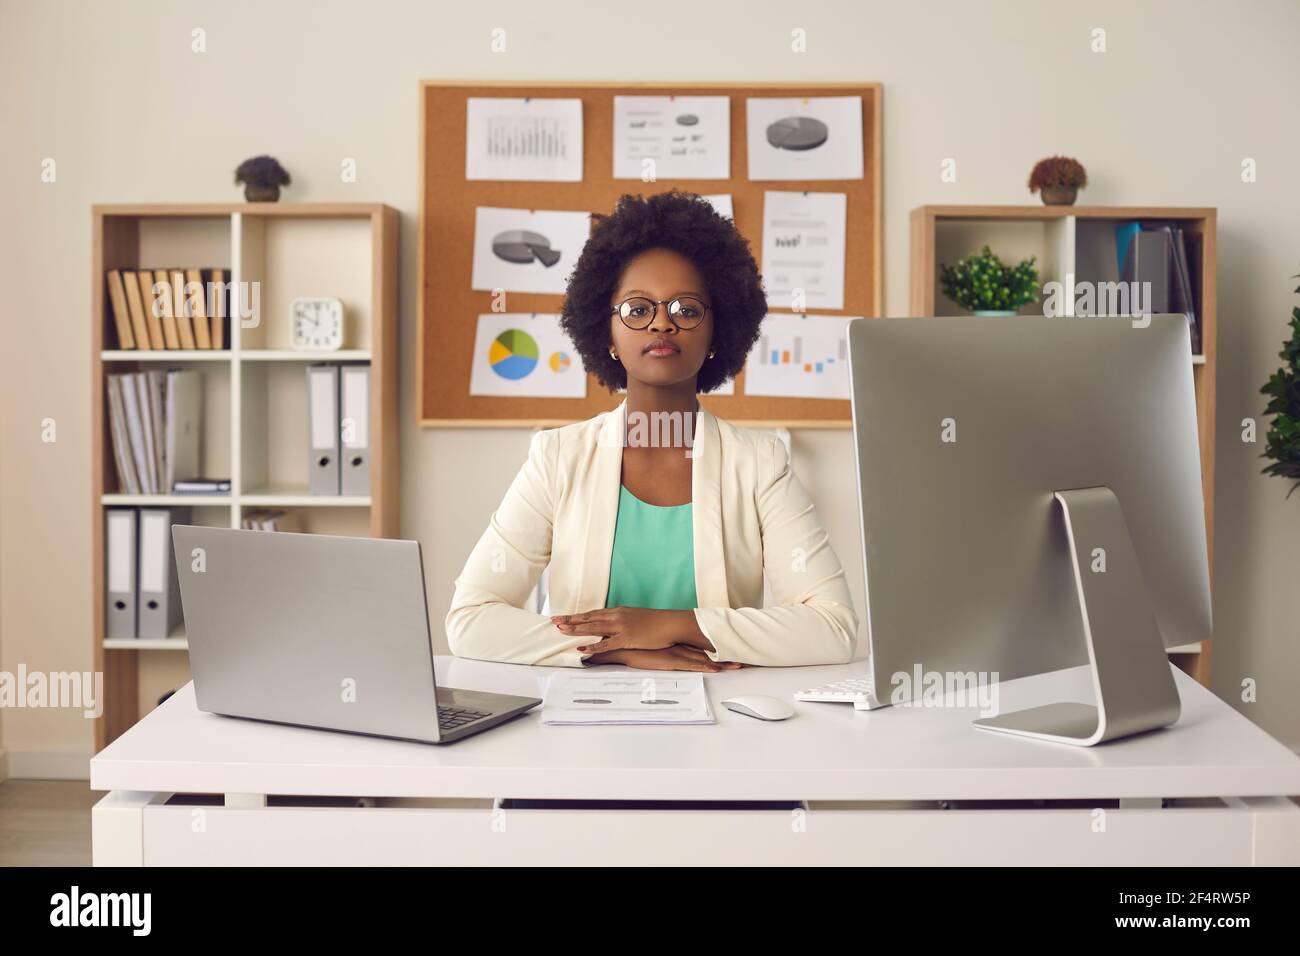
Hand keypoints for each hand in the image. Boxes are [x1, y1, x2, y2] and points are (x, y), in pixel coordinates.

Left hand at [552, 606, 711, 654]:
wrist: (672, 623)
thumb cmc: (657, 622)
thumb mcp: (636, 618)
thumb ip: (623, 621)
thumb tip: (612, 627)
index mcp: (618, 611)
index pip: (592, 613)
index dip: (576, 615)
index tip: (562, 616)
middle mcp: (617, 616)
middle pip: (589, 618)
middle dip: (570, 620)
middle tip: (554, 621)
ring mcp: (621, 627)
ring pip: (593, 628)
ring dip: (576, 629)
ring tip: (561, 631)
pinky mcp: (627, 639)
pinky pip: (606, 643)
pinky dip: (592, 646)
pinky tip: (581, 649)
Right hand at [586, 646, 742, 672]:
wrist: (626, 648)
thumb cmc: (638, 650)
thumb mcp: (652, 651)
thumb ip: (659, 652)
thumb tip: (665, 654)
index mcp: (680, 646)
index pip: (705, 648)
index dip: (721, 649)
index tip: (737, 652)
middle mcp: (683, 649)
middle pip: (711, 652)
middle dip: (729, 656)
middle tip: (747, 660)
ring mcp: (680, 655)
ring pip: (707, 659)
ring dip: (724, 663)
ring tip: (741, 665)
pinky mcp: (674, 661)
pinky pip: (694, 665)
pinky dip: (707, 666)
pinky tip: (718, 668)